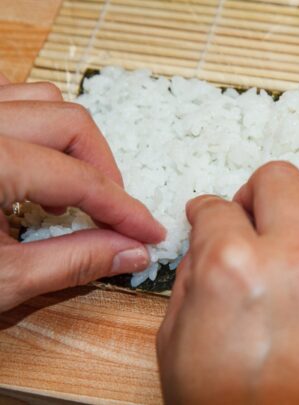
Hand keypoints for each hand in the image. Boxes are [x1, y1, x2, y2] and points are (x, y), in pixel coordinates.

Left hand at [0, 72, 164, 311]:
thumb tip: (131, 252)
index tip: (150, 232)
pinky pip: (5, 96)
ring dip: (66, 139)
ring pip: (37, 97)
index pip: (80, 179)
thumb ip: (71, 262)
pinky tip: (30, 162)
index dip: (123, 209)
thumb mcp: (1, 280)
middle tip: (111, 214)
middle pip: (69, 122)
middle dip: (101, 169)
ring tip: (65, 189)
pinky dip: (28, 120)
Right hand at [156, 162, 298, 403]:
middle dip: (253, 193)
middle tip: (245, 219)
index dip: (203, 215)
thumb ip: (194, 273)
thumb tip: (208, 237)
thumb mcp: (176, 337)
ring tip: (285, 228)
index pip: (216, 207)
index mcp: (234, 265)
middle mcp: (293, 257)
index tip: (204, 222)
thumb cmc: (224, 400)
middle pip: (278, 178)